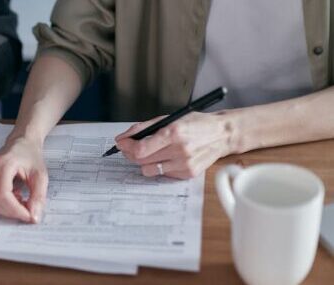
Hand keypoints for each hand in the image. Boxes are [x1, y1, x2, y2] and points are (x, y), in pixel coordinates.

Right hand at [0, 137, 48, 222]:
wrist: (21, 143)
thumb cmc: (30, 155)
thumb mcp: (41, 175)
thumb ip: (38, 197)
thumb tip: (34, 217)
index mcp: (3, 163)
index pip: (2, 195)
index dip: (15, 210)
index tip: (29, 216)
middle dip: (11, 212)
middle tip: (26, 209)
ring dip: (4, 210)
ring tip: (18, 200)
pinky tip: (10, 197)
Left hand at [115, 112, 237, 178]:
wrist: (222, 134)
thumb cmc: (195, 124)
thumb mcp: (170, 118)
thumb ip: (144, 127)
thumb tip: (124, 137)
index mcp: (173, 133)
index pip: (140, 149)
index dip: (126, 147)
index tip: (121, 143)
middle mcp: (179, 150)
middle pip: (141, 161)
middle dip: (130, 153)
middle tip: (129, 147)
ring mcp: (184, 164)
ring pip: (149, 170)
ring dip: (144, 162)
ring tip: (150, 153)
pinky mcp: (188, 173)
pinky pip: (163, 174)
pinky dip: (160, 166)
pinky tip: (167, 157)